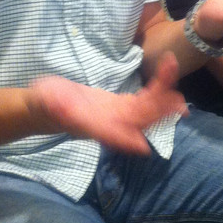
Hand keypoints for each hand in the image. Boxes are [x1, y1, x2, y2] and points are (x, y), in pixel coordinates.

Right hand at [27, 53, 186, 154]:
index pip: (113, 135)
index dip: (127, 140)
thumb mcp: (48, 101)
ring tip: (177, 82)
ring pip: (146, 111)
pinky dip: (157, 89)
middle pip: (139, 122)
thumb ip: (56, 104)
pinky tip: (167, 76)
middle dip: (158, 113)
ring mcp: (118, 116)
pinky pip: (144, 100)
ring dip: (163, 100)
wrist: (47, 105)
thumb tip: (60, 105)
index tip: (143, 146)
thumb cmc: (44, 104)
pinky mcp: (122, 106)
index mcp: (93, 126)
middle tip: (178, 101)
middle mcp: (111, 125)